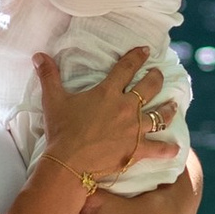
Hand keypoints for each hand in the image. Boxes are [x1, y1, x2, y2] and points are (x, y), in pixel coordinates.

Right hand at [36, 46, 161, 192]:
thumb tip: (38, 55)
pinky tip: (176, 148)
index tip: (145, 51)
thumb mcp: (53, 100)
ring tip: (173, 105)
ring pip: (160, 115)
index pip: (126, 68)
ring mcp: (134, 129)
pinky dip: (168, 149)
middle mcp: (126, 107)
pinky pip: (158, 148)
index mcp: (108, 92)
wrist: (69, 162)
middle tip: (159, 75)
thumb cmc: (61, 131)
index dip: (137, 57)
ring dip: (168, 109)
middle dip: (156, 78)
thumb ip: (48, 76)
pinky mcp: (136, 150)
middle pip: (150, 87)